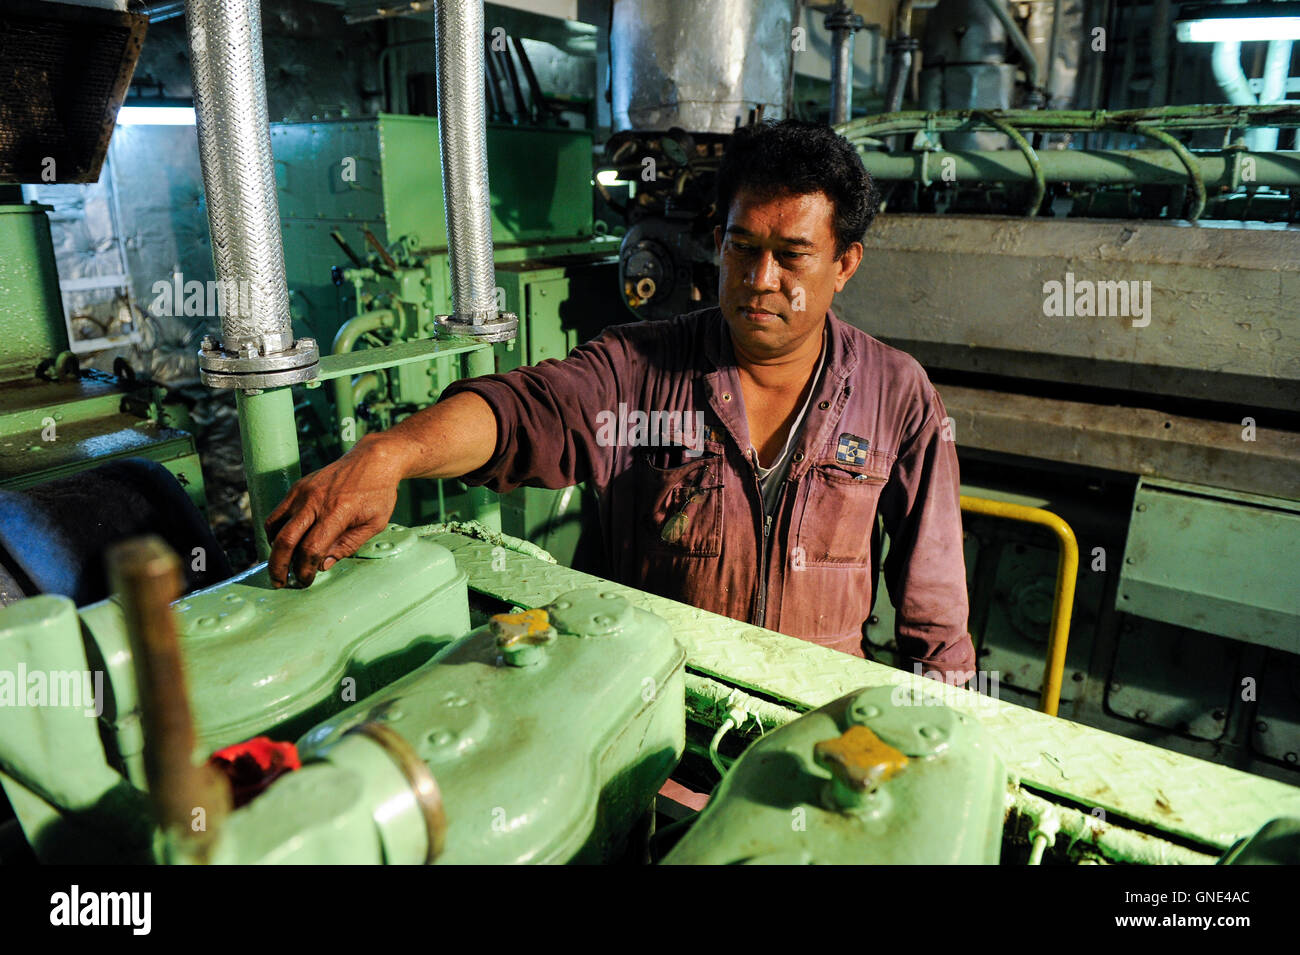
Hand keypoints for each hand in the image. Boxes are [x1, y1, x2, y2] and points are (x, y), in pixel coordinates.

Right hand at [265, 433, 408, 587]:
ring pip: (275, 526)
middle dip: (279, 566)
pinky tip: (286, 542)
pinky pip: (277, 513)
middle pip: (285, 540)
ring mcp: (302, 492)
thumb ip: (348, 546)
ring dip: (275, 549)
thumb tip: (322, 564)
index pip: (311, 549)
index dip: (305, 570)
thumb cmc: (378, 492)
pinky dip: (276, 531)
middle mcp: (315, 501)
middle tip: (279, 582)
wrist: (373, 459)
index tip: (305, 580)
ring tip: (283, 563)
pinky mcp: (297, 487)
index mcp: (337, 512)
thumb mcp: (374, 524)